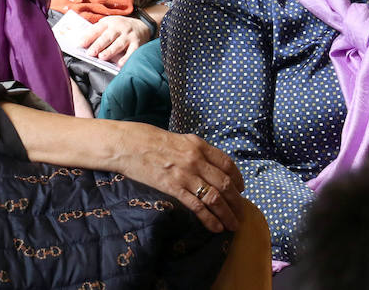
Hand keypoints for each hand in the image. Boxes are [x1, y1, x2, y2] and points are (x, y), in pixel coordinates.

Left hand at [80, 15, 151, 64]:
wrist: (142, 26)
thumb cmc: (120, 28)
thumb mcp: (109, 24)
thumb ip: (97, 32)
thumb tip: (81, 42)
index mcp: (109, 22)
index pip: (97, 29)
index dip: (88, 37)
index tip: (80, 44)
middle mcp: (119, 28)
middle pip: (107, 37)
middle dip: (98, 45)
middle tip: (90, 53)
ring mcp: (129, 36)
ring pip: (119, 44)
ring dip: (110, 51)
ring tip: (102, 57)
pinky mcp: (137, 44)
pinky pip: (132, 52)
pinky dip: (126, 58)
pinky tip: (120, 64)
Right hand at [110, 123, 244, 232]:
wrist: (127, 144)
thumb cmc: (149, 140)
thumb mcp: (178, 140)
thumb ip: (195, 151)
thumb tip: (209, 166)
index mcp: (198, 145)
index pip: (227, 164)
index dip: (238, 179)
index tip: (241, 189)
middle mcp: (196, 159)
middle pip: (225, 184)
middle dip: (237, 202)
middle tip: (241, 214)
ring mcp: (185, 174)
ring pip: (215, 198)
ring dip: (227, 214)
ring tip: (233, 225)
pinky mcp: (173, 187)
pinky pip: (197, 206)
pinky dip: (210, 219)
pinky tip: (216, 227)